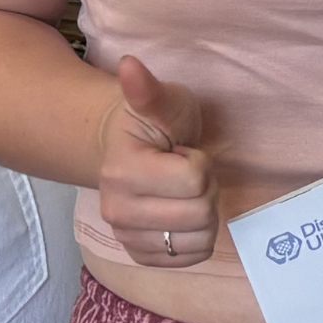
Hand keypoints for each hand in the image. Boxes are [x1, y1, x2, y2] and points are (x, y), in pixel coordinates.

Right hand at [93, 56, 221, 266]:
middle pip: (201, 213)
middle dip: (205, 188)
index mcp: (122, 171)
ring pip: (199, 238)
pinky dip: (197, 238)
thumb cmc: (155, 125)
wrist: (129, 153)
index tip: (181, 152)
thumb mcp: (163, 103)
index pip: (195, 178)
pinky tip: (181, 215)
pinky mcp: (140, 255)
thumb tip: (130, 65)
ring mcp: (126, 236)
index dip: (199, 161)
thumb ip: (150, 92)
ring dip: (203, 214)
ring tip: (182, 192)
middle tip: (185, 172)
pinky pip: (190, 257)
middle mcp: (117, 210)